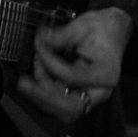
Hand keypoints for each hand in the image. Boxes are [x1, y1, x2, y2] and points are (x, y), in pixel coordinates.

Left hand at [16, 6, 132, 124]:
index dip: (50, 63)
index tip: (40, 48)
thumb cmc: (102, 29)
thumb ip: (61, 35)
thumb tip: (41, 40)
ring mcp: (91, 95)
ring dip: (42, 98)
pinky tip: (36, 80)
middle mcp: (100, 90)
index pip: (72, 77)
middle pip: (72, 107)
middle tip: (25, 83)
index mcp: (106, 73)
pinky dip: (46, 95)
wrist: (112, 31)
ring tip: (28, 80)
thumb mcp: (83, 25)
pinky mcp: (81, 95)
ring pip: (64, 111)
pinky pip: (62, 104)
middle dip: (44, 95)